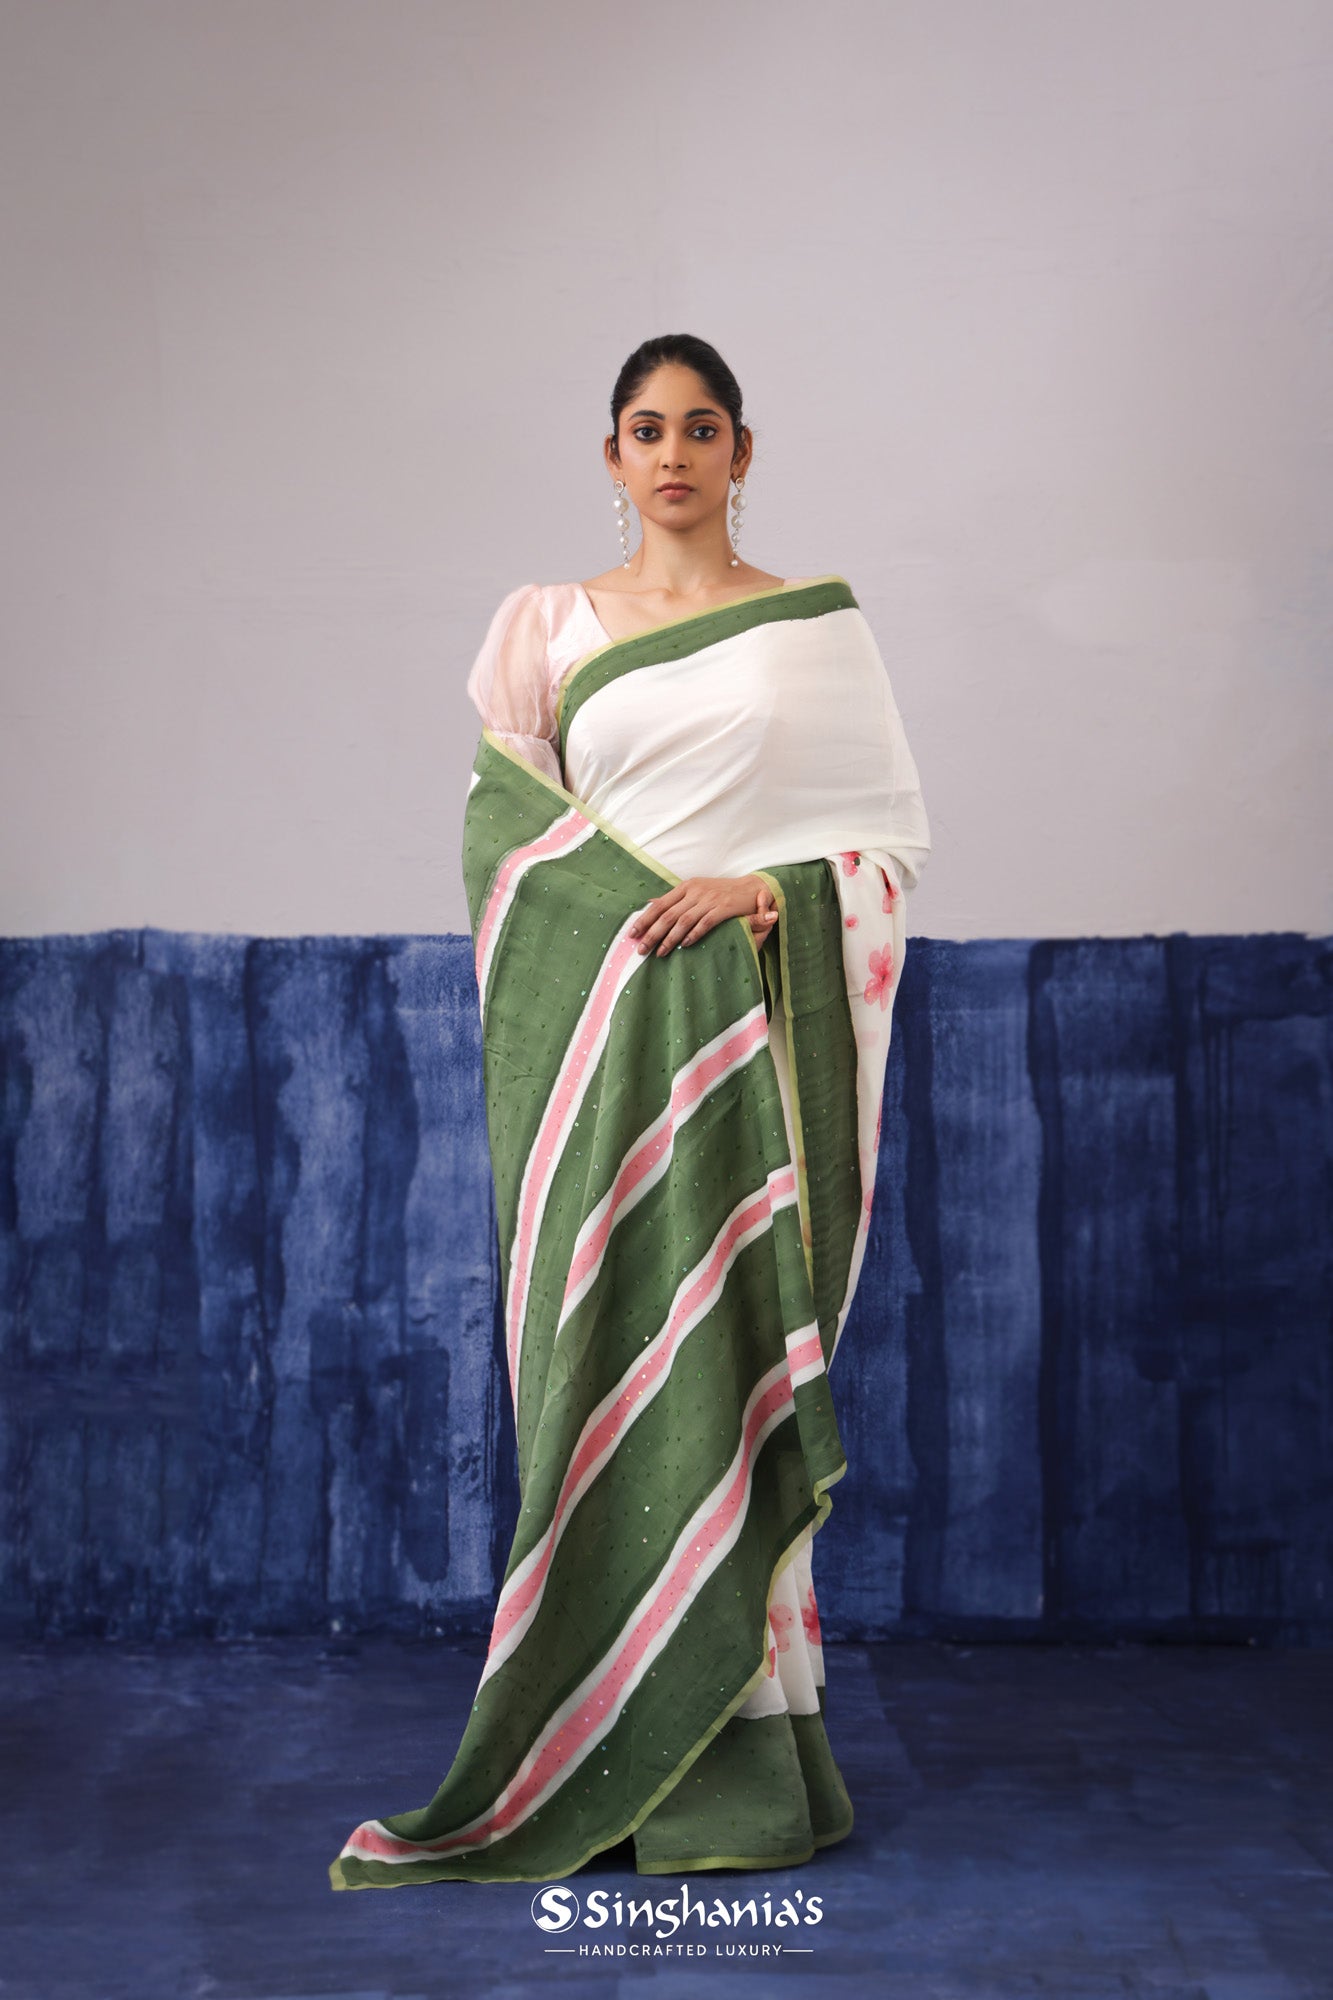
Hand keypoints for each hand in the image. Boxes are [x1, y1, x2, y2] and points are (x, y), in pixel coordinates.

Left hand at [629, 874, 779, 955]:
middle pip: (667, 914)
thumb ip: (676, 899)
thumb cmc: (722, 893)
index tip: (632, 934)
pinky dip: (693, 935)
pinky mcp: (724, 907)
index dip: (644, 919)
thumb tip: (650, 905)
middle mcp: (695, 891)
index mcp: (686, 886)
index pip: (660, 904)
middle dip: (652, 933)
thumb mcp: (696, 891)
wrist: (752, 888)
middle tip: (641, 949)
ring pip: (683, 920)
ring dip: (669, 938)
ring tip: (659, 953)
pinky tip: (683, 945)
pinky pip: (704, 923)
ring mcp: (709, 899)